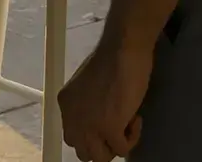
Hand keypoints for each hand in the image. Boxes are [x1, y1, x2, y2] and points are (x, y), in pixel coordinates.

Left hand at [59, 32, 152, 161]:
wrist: (123, 50)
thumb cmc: (111, 60)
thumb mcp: (87, 87)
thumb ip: (87, 106)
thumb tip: (100, 121)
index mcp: (65, 105)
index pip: (73, 137)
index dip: (92, 134)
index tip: (108, 121)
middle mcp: (72, 118)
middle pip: (83, 152)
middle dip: (102, 144)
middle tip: (118, 128)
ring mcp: (89, 125)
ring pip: (100, 157)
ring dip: (116, 145)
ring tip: (128, 124)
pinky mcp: (109, 128)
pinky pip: (122, 149)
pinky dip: (132, 138)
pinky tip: (136, 118)